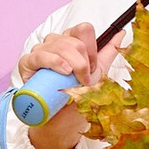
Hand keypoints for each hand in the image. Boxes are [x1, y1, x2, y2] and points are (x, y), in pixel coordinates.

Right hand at [20, 21, 104, 148]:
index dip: (91, 49)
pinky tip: (63, 71)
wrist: (62, 118)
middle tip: (83, 80)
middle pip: (73, 40)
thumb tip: (121, 33)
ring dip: (72, 64)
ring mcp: (40, 51)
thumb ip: (109, 51)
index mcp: (70, 41)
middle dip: (83, 62)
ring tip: (73, 80)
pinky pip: (38, 55)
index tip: (92, 68)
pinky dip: (53, 62)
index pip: (83, 29)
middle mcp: (54, 43)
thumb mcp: (98, 72)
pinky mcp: (27, 63)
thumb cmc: (77, 95)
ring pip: (58, 45)